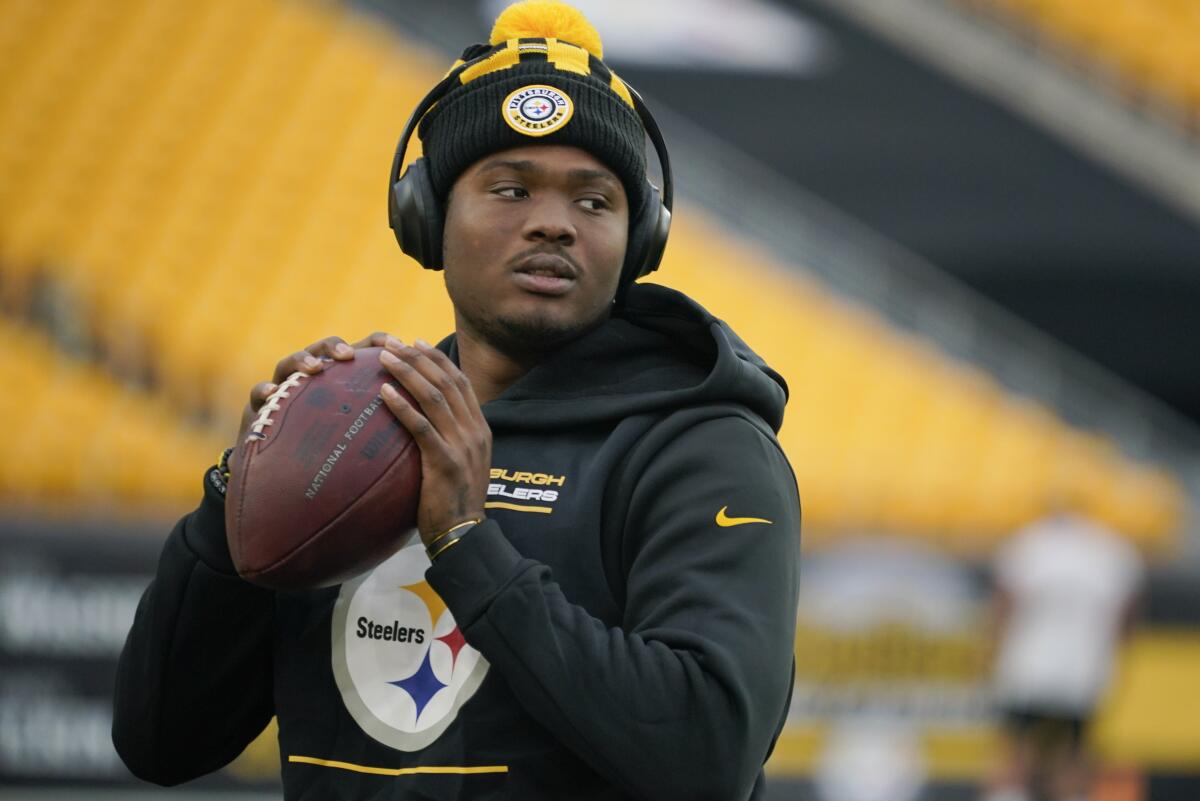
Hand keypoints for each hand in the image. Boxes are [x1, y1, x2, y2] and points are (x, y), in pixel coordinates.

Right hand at [232, 332, 394, 465]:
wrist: (285, 478)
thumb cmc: (334, 455)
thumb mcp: (365, 438)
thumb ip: (394, 424)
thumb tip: (440, 422)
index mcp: (342, 382)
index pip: (361, 352)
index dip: (378, 343)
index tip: (396, 344)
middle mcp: (313, 379)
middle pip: (323, 349)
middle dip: (335, 346)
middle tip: (348, 355)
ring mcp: (285, 389)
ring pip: (289, 362)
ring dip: (301, 360)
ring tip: (314, 368)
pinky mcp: (261, 406)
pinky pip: (259, 393)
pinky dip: (265, 388)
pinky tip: (274, 392)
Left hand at [378, 337, 491, 546]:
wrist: (465, 535)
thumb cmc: (455, 503)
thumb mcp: (459, 464)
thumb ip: (448, 440)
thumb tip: (422, 423)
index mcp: (480, 429)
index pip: (460, 382)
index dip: (437, 359)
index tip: (414, 343)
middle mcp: (475, 431)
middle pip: (447, 381)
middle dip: (418, 357)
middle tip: (392, 343)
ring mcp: (463, 445)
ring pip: (435, 397)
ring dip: (408, 373)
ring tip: (384, 358)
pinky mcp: (445, 462)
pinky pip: (421, 426)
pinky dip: (402, 406)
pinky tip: (383, 393)